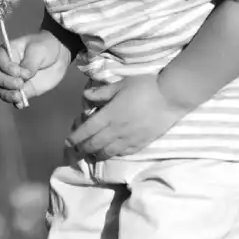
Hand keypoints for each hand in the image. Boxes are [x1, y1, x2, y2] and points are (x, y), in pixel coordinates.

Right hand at [0, 31, 72, 106]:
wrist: (58, 56)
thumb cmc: (45, 47)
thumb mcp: (38, 50)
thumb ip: (29, 63)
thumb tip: (24, 77)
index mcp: (7, 53)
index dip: (6, 68)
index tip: (19, 71)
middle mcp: (6, 68)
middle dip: (6, 82)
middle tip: (20, 84)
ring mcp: (13, 80)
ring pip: (2, 90)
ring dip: (8, 95)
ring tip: (19, 97)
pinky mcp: (22, 90)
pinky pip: (15, 99)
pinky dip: (17, 103)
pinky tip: (21, 104)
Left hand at [65, 74, 187, 159]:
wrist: (170, 97)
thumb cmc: (145, 87)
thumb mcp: (121, 84)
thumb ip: (102, 92)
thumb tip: (85, 96)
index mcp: (109, 114)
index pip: (87, 130)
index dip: (75, 137)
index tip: (68, 141)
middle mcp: (116, 130)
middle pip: (94, 144)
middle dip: (83, 148)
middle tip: (77, 149)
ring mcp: (129, 139)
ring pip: (108, 152)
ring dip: (96, 154)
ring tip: (91, 154)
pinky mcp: (141, 143)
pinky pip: (123, 153)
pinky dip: (113, 154)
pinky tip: (110, 153)